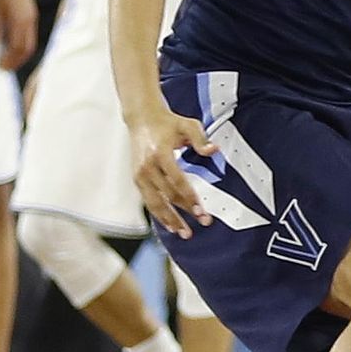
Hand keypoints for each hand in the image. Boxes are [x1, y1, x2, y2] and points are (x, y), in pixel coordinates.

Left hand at [0, 0, 37, 70]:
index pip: (17, 47)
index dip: (10, 59)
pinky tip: (13, 47)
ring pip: (31, 43)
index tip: (0, 66)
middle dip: (17, 60)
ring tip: (10, 60)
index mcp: (19, 21)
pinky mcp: (31, 15)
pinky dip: (23, 45)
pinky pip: (30, 35)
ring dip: (21, 54)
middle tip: (6, 68)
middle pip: (27, 48)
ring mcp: (31, 18)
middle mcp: (29, 22)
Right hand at [130, 106, 219, 237]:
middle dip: (184, 213)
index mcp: (159, 153)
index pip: (176, 181)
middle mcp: (147, 167)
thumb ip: (201, 139)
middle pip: (166, 195)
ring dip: (169, 219)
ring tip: (183, 233)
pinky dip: (159, 213)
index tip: (201, 211)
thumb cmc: (168, 122)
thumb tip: (213, 150)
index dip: (189, 197)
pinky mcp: (137, 179)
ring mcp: (139, 175)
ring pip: (154, 203)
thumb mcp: (188, 125)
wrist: (142, 119)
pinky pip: (148, 201)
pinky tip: (170, 224)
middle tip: (201, 224)